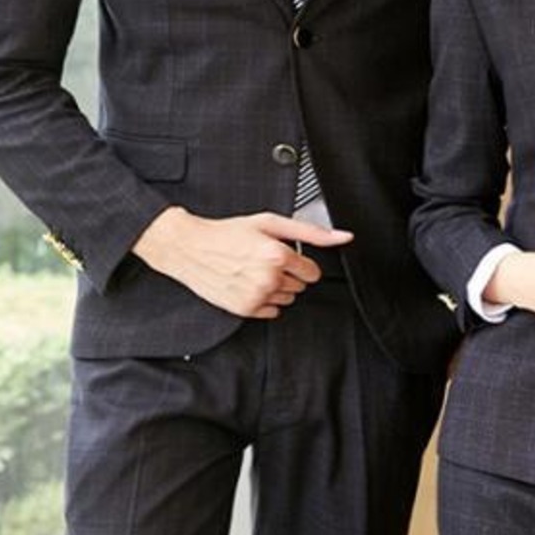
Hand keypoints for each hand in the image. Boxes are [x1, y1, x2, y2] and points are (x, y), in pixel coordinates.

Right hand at [133, 206, 350, 321]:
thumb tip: (344, 237)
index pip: (312, 272)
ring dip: (276, 286)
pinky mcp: (245, 309)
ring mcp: (256, 296)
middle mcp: (269, 278)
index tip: (284, 256)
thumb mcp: (270, 223)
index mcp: (277, 255)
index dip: (300, 263)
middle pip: (300, 286)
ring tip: (254, 271)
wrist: (190, 247)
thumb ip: (311, 232)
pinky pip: (272, 311)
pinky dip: (264, 300)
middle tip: (264, 260)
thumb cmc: (228, 233)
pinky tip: (248, 284)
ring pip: (287, 299)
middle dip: (287, 273)